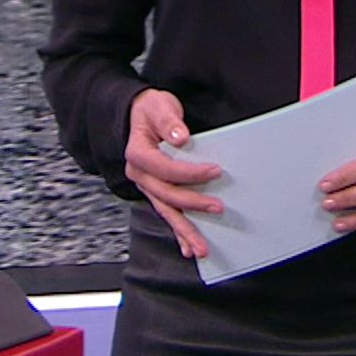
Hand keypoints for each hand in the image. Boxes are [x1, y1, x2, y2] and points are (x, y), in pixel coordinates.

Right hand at [124, 89, 222, 259]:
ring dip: (184, 230)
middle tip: (218, 207)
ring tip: (201, 249)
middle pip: (166, 195)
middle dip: (193, 204)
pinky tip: (187, 248)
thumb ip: (169, 121)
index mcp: (138, 153)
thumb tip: (181, 138)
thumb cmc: (151, 110)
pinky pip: (167, 213)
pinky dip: (178, 232)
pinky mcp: (156, 191)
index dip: (190, 173)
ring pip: (166, 211)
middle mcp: (139, 174)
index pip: (165, 168)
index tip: (215, 171)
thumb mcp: (159, 106)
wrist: (139, 115)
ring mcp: (147, 186)